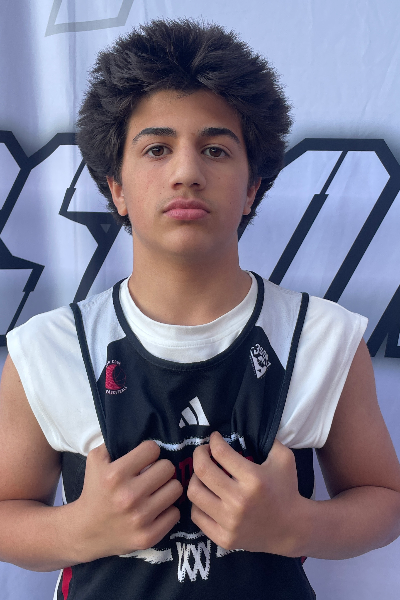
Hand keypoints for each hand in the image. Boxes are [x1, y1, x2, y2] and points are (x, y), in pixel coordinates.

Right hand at [72, 441, 182, 561]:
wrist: (84, 531)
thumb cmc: (95, 490)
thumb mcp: (96, 460)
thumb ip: (114, 442)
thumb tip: (139, 429)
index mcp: (115, 475)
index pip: (152, 449)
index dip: (149, 452)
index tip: (145, 459)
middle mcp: (128, 496)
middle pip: (168, 468)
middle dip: (161, 469)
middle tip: (153, 475)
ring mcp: (139, 518)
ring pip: (175, 489)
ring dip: (167, 488)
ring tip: (157, 491)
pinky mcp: (148, 537)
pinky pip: (175, 513)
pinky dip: (168, 510)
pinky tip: (156, 509)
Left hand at [187, 431, 306, 555]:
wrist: (293, 529)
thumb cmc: (286, 489)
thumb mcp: (284, 458)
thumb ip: (268, 439)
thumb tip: (249, 423)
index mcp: (253, 478)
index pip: (220, 452)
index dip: (214, 440)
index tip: (215, 438)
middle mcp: (239, 500)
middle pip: (202, 470)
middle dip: (198, 454)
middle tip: (203, 451)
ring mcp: (230, 522)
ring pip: (194, 492)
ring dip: (195, 478)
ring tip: (203, 474)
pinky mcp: (224, 538)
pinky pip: (196, 516)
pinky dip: (197, 503)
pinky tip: (206, 495)